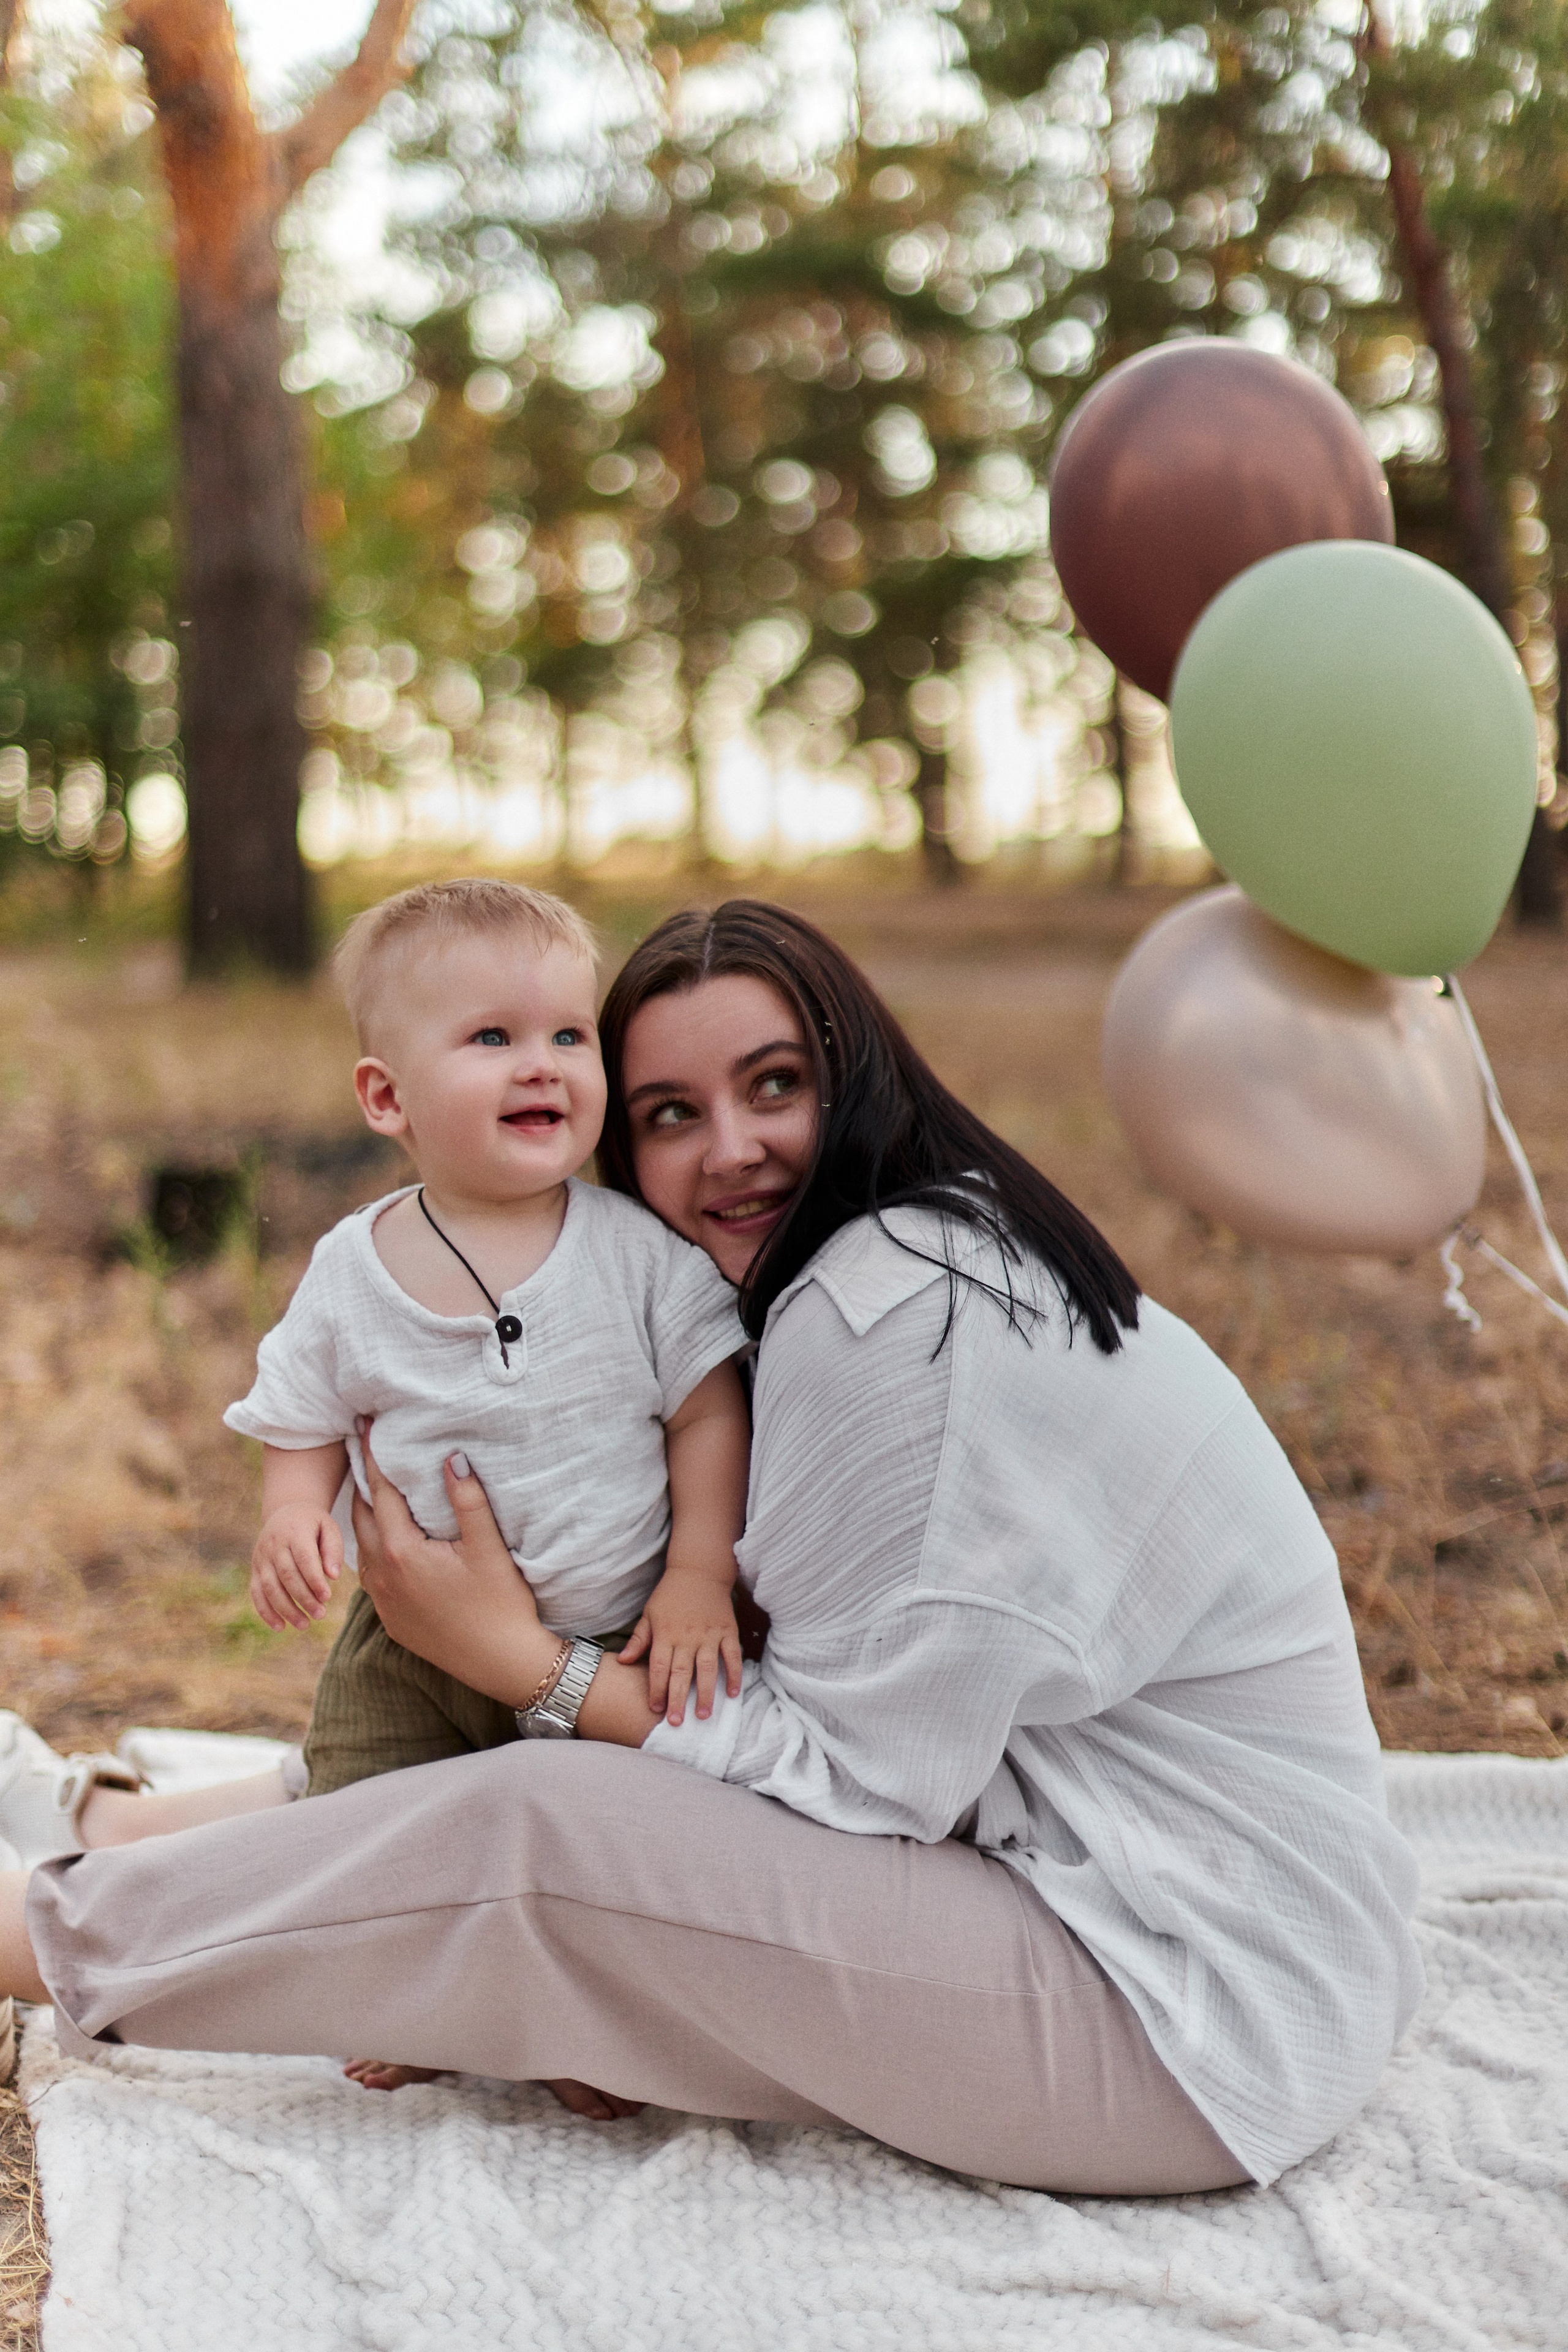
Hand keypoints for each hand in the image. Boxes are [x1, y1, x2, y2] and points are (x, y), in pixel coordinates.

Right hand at [251, 1502, 341, 1629]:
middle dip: (303, 1598)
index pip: (303, 1558)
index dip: (314, 1579)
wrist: (286, 1513)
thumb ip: (333, 1549)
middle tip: (320, 1615)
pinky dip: (266, 1612)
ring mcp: (261, 1558)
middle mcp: (274, 1545)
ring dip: (286, 1609)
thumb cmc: (313, 1525)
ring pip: (270, 1587)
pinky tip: (280, 1627)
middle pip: (287, 1575)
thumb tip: (333, 1576)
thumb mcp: (329, 1527)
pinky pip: (256, 1593)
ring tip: (304, 1625)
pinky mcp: (255, 1569)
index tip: (327, 1597)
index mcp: (295, 1531)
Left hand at [352, 1419, 663, 1749]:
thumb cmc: (500, 1603)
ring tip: (374, 1488)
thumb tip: (451, 1456)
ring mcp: (382, 1601)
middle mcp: (382, 1576)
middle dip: (364, 1481)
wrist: (500, 1663)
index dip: (373, 1454)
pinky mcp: (390, 1619)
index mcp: (402, 1552)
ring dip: (367, 1516)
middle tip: (365, 1449)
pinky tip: (389, 1539)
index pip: (380, 1490)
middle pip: (362, 1515)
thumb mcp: (488, 1548)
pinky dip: (375, 1548)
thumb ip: (468, 1500)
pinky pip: (372, 1574)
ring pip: (364, 1546)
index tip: (364, 1423)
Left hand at [618, 1566, 741, 1725]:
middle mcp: (687, 1637)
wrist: (699, 1570)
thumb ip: (638, 1639)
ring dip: (705, 1693)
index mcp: (665, 1634)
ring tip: (703, 1715)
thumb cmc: (669, 1594)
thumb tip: (623, 1662)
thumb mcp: (649, 1614)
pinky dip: (734, 1674)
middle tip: (676, 1722)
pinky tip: (732, 1693)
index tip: (654, 1709)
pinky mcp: (727, 1631)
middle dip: (677, 1699)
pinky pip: (732, 1656)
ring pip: (708, 1669)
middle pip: (681, 1673)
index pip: (659, 1667)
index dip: (656, 1690)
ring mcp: (709, 1634)